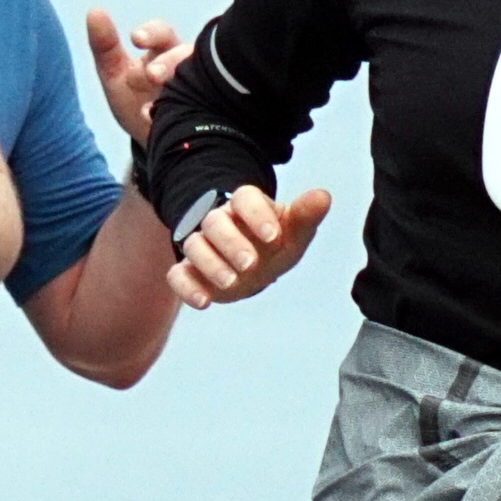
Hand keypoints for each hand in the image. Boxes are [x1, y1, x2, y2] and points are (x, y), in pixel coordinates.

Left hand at [86, 8, 192, 142]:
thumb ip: (104, 46)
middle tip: (152, 76)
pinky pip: (205, 106)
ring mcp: (199, 87)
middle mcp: (186, 65)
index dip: (151, 33)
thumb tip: (94, 11)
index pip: (161, 33)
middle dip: (168, 63)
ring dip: (180, 87)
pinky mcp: (208, 109)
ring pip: (198, 78)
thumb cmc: (134, 99)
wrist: (152, 140)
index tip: (136, 39)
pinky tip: (163, 123)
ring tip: (158, 105)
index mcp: (163, 50)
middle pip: (184, 53)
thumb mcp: (115, 74)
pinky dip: (187, 113)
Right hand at [165, 181, 337, 309]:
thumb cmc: (275, 244)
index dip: (257, 215)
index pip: (244, 198)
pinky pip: (177, 276)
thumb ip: (306, 215)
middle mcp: (220, 222)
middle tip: (251, 264)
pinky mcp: (189, 272)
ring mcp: (202, 247)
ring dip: (211, 264)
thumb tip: (323, 197)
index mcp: (245, 206)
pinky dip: (186, 288)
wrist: (255, 266)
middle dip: (231, 242)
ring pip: (194, 246)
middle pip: (214, 222)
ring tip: (232, 283)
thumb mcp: (295, 231)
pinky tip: (204, 303)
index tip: (274, 237)